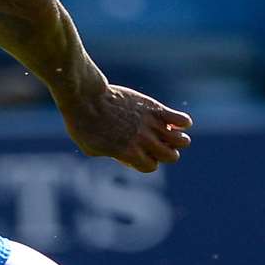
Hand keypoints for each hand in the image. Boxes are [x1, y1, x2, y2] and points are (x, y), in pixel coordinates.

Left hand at [58, 84, 192, 172]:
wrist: (85, 98)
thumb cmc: (82, 123)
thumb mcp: (90, 147)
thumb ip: (109, 153)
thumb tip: (119, 154)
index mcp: (129, 153)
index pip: (151, 166)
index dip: (143, 160)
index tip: (133, 150)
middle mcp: (144, 141)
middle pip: (171, 156)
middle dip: (164, 151)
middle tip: (152, 141)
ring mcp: (151, 125)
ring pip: (182, 141)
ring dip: (178, 139)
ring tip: (166, 131)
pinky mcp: (155, 109)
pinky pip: (183, 120)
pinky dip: (182, 122)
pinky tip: (171, 119)